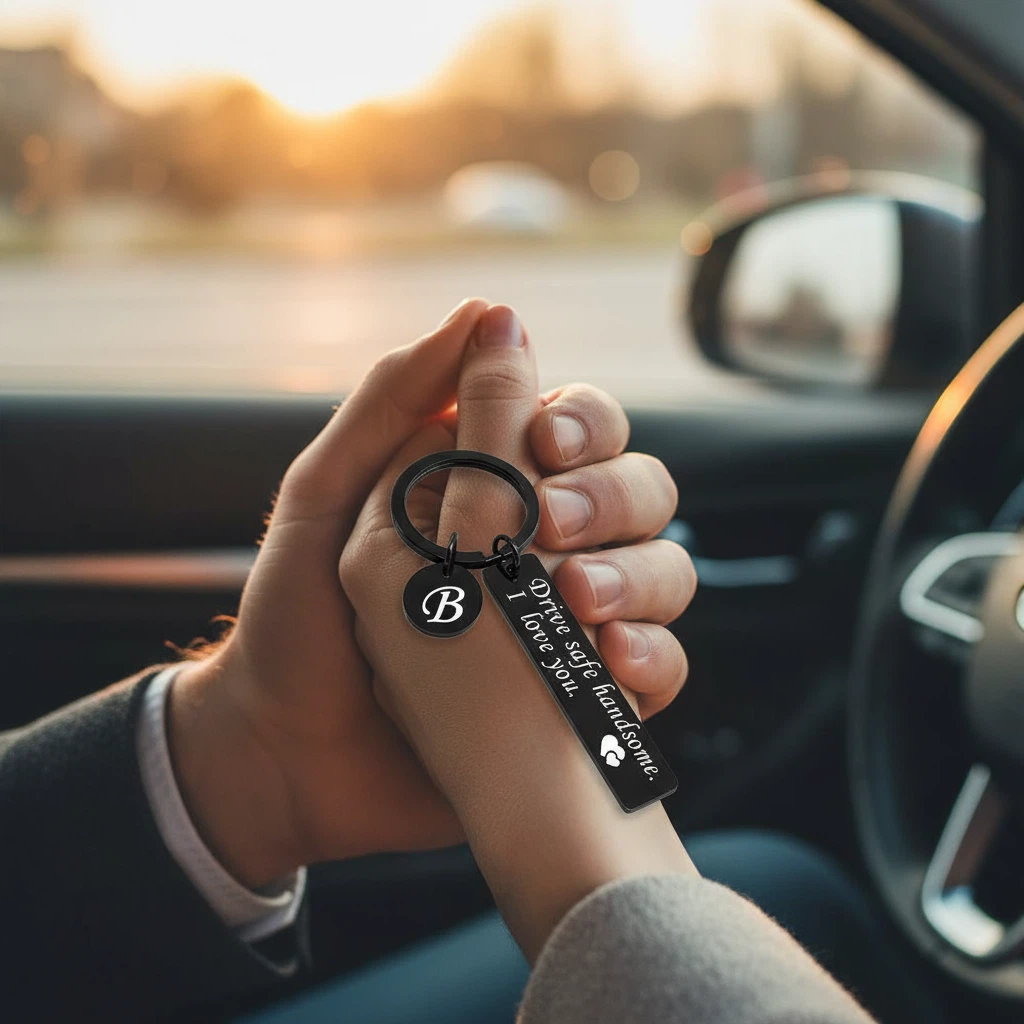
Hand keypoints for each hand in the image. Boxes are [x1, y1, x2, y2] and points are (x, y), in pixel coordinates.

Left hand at [341, 305, 697, 958]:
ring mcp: (571, 626)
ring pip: (666, 570)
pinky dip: (652, 659)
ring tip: (575, 604)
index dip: (582, 421)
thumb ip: (397, 399)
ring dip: (637, 575)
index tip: (541, 441)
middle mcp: (544, 550)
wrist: (288, 755)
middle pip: (639, 489)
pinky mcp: (586, 698)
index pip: (580, 425)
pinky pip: (661, 667)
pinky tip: (607, 666)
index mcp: (491, 490)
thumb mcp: (327, 496)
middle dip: (610, 497)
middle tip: (550, 530)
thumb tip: (485, 311)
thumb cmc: (298, 619)